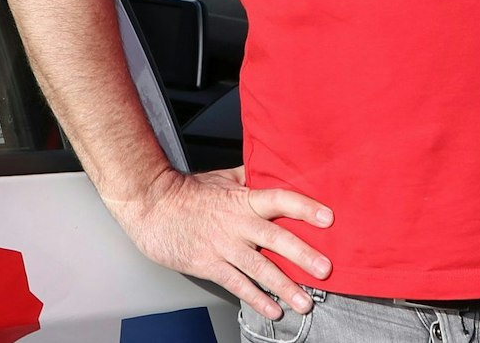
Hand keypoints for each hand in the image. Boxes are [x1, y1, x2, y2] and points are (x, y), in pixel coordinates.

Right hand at [108, 165, 333, 319]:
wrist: (152, 206)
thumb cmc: (187, 192)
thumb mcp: (222, 178)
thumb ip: (249, 178)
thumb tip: (273, 168)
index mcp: (243, 200)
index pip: (280, 200)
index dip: (304, 208)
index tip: (328, 218)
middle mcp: (237, 224)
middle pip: (276, 239)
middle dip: (303, 255)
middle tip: (325, 270)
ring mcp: (223, 246)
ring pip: (260, 268)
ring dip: (285, 286)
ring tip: (305, 303)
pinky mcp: (209, 264)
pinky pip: (237, 284)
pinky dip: (256, 299)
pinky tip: (273, 310)